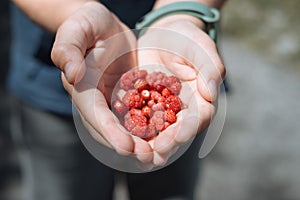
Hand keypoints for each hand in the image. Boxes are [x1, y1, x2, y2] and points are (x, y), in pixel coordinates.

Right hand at [51, 2, 153, 162]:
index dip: (108, 131)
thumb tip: (72, 75)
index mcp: (82, 86)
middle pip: (107, 128)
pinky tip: (160, 140)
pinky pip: (134, 117)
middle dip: (126, 145)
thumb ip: (68, 47)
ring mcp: (109, 101)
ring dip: (137, 144)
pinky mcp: (125, 98)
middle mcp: (94, 99)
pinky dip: (145, 131)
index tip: (126, 147)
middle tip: (148, 159)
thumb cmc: (90, 22)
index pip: (93, 113)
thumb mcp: (78, 27)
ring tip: (156, 157)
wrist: (105, 26)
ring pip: (121, 128)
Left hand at [137, 17, 225, 164]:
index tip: (180, 136)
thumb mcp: (201, 48)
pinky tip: (122, 137)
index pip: (197, 118)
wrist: (164, 34)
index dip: (189, 128)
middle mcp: (181, 109)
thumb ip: (210, 68)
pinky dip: (131, 130)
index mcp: (200, 99)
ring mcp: (161, 109)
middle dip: (167, 144)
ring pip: (156, 132)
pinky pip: (137, 119)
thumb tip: (211, 92)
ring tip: (138, 155)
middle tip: (155, 154)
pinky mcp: (143, 104)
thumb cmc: (187, 39)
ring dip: (148, 145)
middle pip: (176, 132)